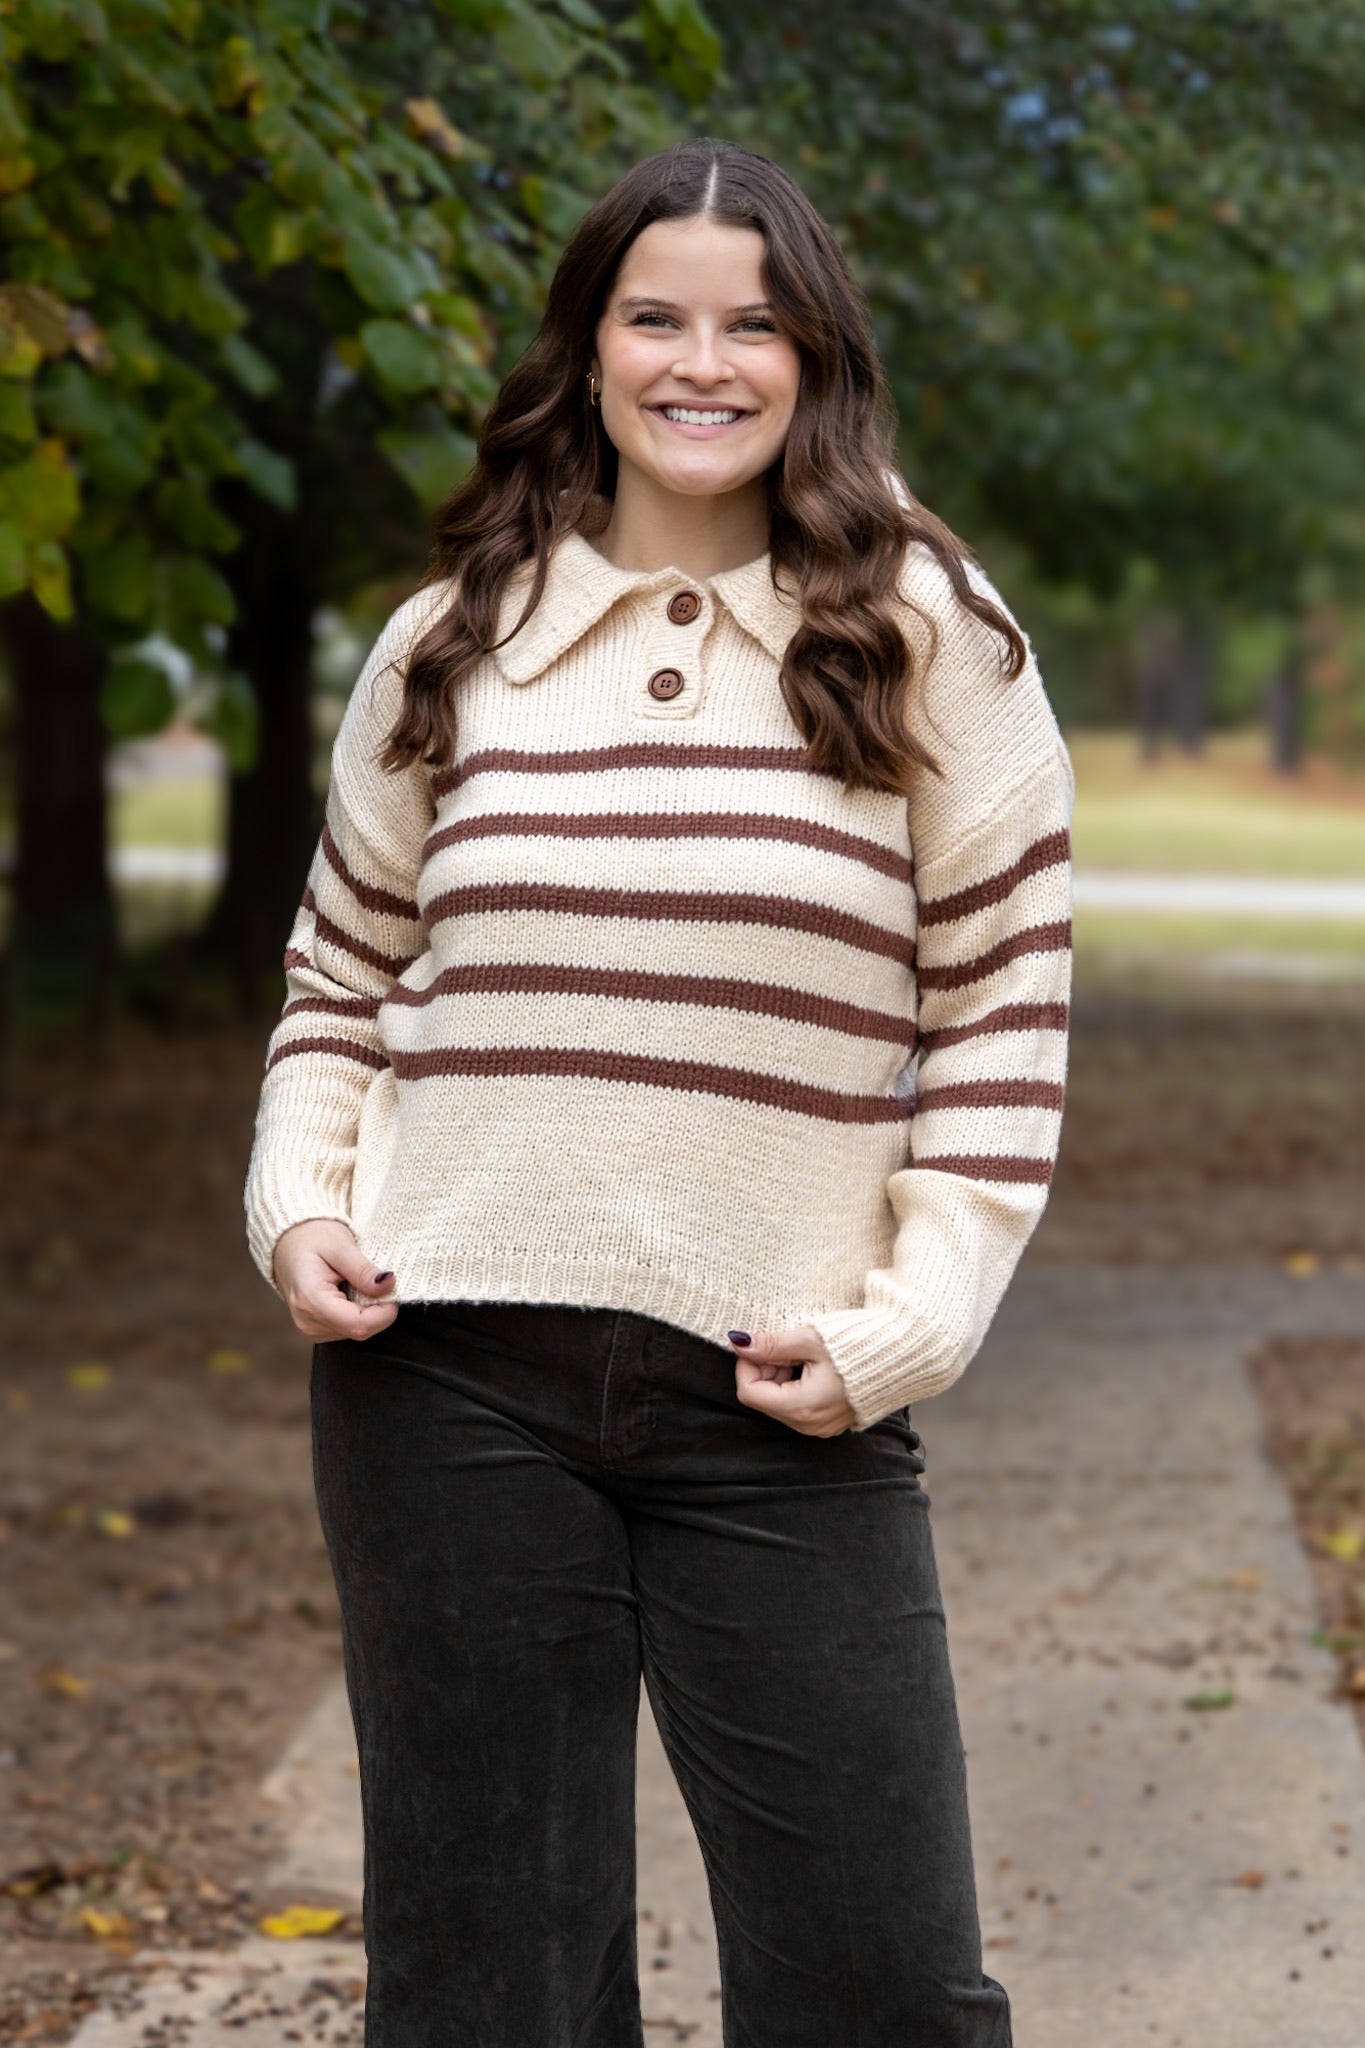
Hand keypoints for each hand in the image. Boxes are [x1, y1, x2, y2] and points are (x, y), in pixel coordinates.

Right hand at [272, 1219, 398, 1341]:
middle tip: (374, 1280)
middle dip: (377, 1309)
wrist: (288, 1241)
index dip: (384, 1312)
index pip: (358, 1325)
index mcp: (311, 1300)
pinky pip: (347, 1327)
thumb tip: (388, 1285)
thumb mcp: (340, 1245)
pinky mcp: (316, 1328)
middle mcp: (307, 1320)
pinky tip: (348, 1290)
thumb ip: (363, 1270)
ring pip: (356, 1330)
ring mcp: (310, 1328)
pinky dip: (356, 1310)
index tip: (392, 1290)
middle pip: (359, 1330)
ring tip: (354, 1281)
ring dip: (366, 1309)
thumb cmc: (311, 1237)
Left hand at [728, 1325, 856, 1437]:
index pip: (749, 1392)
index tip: (762, 1343)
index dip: (748, 1364)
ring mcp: (820, 1426)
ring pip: (779, 1401)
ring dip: (781, 1375)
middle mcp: (809, 1425)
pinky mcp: (830, 1421)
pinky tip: (814, 1366)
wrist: (902, 1355)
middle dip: (767, 1369)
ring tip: (805, 1355)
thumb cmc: (859, 1346)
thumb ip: (772, 1344)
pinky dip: (796, 1384)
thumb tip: (740, 1342)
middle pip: (764, 1398)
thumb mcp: (810, 1339)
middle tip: (788, 1346)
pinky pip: (798, 1405)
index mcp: (802, 1408)